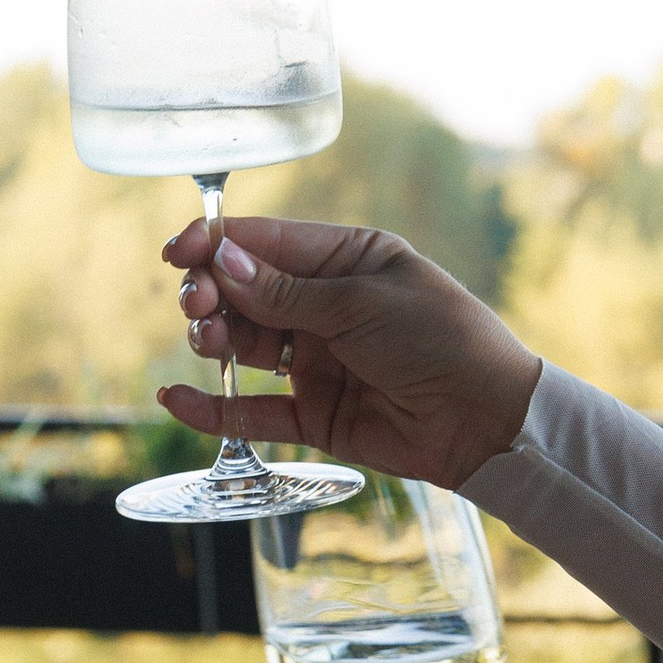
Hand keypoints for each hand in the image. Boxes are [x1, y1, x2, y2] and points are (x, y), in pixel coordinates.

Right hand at [154, 216, 540, 486]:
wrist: (485, 418)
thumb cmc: (441, 339)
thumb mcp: (361, 303)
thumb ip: (286, 292)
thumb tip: (223, 261)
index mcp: (345, 259)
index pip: (266, 244)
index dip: (217, 244)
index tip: (177, 253)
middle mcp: (325, 305)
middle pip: (245, 292)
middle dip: (211, 293)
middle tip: (198, 306)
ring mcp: (317, 360)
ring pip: (243, 345)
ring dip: (214, 340)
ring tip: (209, 342)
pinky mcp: (313, 413)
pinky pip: (252, 410)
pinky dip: (213, 407)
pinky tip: (177, 400)